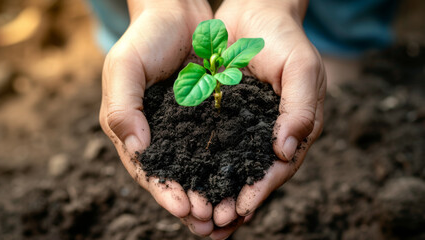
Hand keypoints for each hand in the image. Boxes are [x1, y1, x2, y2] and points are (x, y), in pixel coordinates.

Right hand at [99, 0, 215, 236]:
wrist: (176, 13)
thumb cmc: (145, 38)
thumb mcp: (124, 67)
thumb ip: (122, 107)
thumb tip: (136, 147)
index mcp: (132, 129)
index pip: (146, 169)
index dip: (163, 192)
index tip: (183, 209)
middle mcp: (157, 134)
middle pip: (173, 177)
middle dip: (189, 202)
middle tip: (208, 223)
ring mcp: (183, 127)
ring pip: (196, 169)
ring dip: (209, 193)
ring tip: (224, 216)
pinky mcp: (206, 117)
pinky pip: (216, 147)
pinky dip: (224, 168)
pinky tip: (238, 182)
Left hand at [212, 0, 325, 237]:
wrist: (255, 11)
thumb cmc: (284, 38)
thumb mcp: (301, 68)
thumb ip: (301, 108)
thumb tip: (287, 151)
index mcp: (293, 127)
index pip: (279, 167)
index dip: (261, 190)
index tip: (240, 209)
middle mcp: (267, 132)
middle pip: (252, 175)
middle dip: (234, 201)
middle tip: (213, 225)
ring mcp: (243, 125)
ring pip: (229, 167)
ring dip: (215, 192)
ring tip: (197, 218)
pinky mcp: (221, 114)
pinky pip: (210, 145)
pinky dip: (200, 166)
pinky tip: (186, 183)